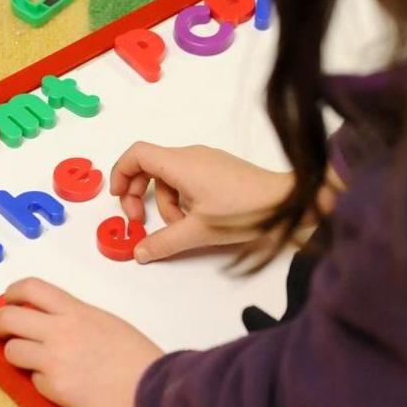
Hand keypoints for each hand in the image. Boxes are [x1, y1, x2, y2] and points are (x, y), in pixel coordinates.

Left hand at [0, 278, 162, 406]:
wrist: (152, 391)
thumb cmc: (139, 359)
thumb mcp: (107, 323)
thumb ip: (76, 319)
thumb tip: (51, 323)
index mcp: (76, 311)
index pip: (31, 288)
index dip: (12, 293)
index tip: (8, 300)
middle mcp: (60, 331)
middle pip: (9, 317)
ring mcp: (54, 360)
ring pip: (12, 351)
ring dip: (17, 356)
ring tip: (32, 362)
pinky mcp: (54, 389)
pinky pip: (34, 381)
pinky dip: (42, 383)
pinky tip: (63, 385)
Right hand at [109, 143, 293, 262]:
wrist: (288, 203)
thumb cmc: (245, 212)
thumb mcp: (199, 232)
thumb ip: (164, 242)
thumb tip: (139, 252)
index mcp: (181, 163)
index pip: (137, 154)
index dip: (120, 173)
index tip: (119, 199)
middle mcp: (191, 155)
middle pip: (150, 166)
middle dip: (139, 194)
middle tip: (140, 221)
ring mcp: (206, 160)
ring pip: (170, 177)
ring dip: (166, 203)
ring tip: (182, 227)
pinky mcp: (219, 169)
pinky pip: (188, 179)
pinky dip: (183, 199)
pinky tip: (198, 220)